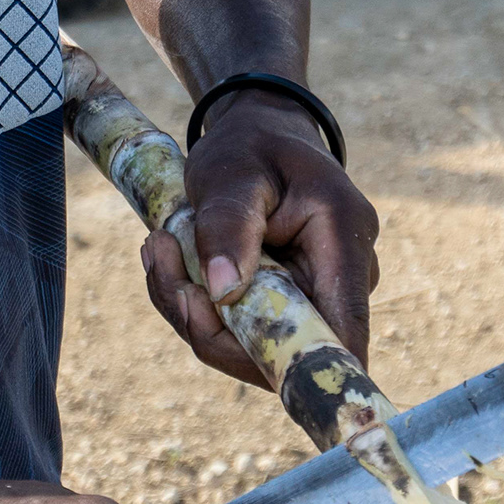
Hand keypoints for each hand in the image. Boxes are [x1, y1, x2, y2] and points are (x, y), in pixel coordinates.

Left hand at [139, 94, 378, 389]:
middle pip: (284, 350)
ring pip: (252, 346)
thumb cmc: (251, 147)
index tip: (234, 349)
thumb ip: (229, 226)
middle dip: (212, 327)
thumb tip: (224, 294)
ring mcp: (316, 297)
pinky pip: (238, 330)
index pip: (343, 335)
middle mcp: (343, 280)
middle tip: (160, 260)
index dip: (302, 367)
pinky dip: (198, 306)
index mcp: (344, 240)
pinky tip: (172, 258)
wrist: (259, 136)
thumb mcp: (232, 171)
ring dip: (193, 311)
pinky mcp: (286, 305)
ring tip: (159, 245)